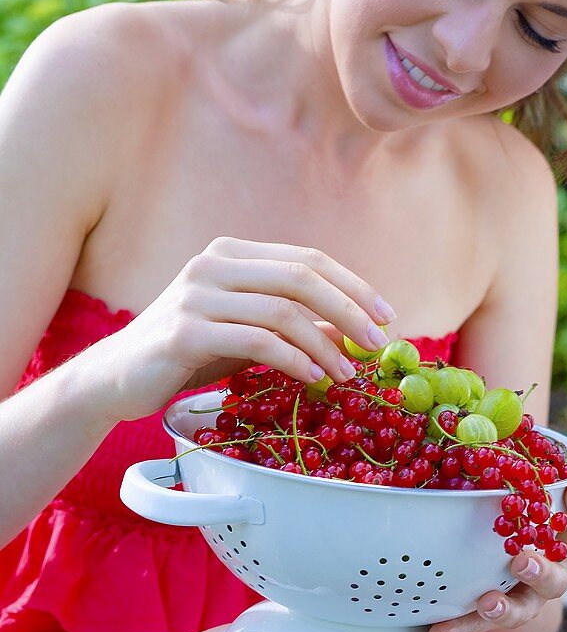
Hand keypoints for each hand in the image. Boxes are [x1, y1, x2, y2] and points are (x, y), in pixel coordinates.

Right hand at [98, 237, 395, 422]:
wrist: (116, 378)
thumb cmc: (188, 352)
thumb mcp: (246, 329)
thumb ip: (290, 321)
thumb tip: (351, 331)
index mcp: (231, 253)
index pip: (307, 259)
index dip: (352, 285)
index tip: (385, 316)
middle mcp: (213, 265)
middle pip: (301, 278)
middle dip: (348, 310)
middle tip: (377, 344)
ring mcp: (197, 296)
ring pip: (283, 311)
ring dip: (324, 344)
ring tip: (345, 373)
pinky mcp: (185, 332)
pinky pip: (256, 341)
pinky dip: (293, 359)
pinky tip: (312, 376)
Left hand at [427, 434, 566, 631]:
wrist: (508, 562)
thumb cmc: (533, 514)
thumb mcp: (548, 486)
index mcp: (564, 540)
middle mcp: (549, 572)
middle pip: (556, 579)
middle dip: (540, 572)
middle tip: (522, 560)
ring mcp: (521, 597)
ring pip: (521, 609)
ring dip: (505, 608)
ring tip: (487, 602)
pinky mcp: (489, 613)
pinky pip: (474, 623)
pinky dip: (458, 627)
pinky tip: (437, 630)